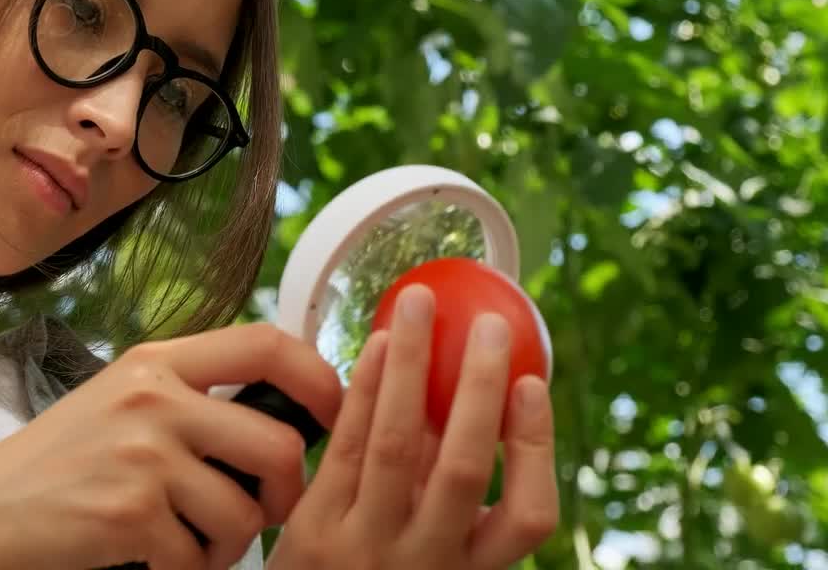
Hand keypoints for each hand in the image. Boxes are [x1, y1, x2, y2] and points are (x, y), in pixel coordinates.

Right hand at [0, 323, 341, 569]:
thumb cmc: (56, 465)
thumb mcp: (118, 402)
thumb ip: (186, 396)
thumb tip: (278, 413)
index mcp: (156, 361)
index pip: (266, 342)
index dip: (320, 375)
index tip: (335, 410)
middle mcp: (153, 397)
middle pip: (280, 443)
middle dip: (285, 494)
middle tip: (263, 513)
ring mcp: (142, 453)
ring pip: (246, 512)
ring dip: (229, 545)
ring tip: (190, 544)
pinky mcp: (129, 511)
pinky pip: (199, 556)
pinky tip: (151, 560)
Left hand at [268, 284, 558, 569]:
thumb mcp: (427, 546)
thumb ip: (442, 487)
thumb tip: (467, 385)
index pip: (529, 516)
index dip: (535, 447)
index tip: (533, 383)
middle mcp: (426, 562)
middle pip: (463, 467)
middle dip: (479, 387)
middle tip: (489, 324)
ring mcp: (366, 547)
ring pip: (396, 444)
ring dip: (411, 365)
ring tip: (421, 305)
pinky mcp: (313, 531)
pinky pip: (345, 447)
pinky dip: (364, 390)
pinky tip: (377, 344)